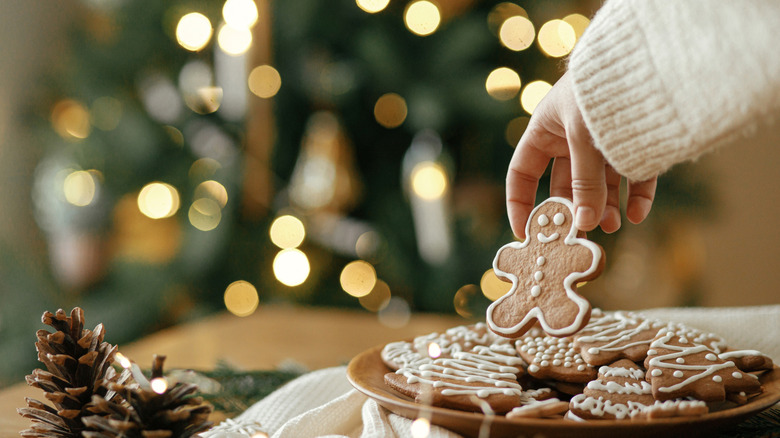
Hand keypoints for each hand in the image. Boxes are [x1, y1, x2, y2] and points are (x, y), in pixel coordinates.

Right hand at [506, 72, 656, 238]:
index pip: (521, 174)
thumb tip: (587, 223)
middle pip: (564, 186)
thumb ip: (584, 183)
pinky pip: (633, 177)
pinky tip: (637, 214)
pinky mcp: (635, 145)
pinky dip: (635, 196)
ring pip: (600, 185)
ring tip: (612, 225)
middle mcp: (570, 139)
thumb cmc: (600, 92)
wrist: (645, 59)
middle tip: (577, 237)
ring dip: (605, 207)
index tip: (525, 232)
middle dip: (572, 211)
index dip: (520, 204)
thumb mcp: (584, 138)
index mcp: (544, 131)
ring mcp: (602, 144)